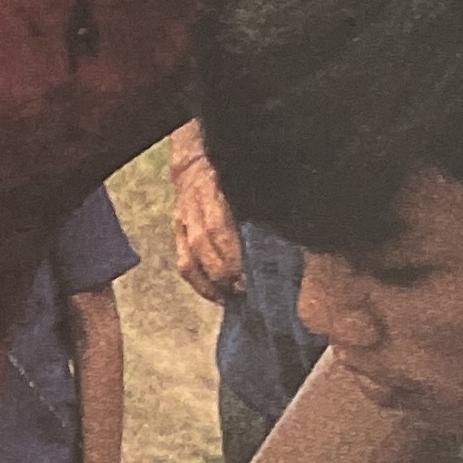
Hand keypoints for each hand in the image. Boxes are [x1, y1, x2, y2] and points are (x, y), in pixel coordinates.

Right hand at [170, 142, 246, 306]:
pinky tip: (217, 295)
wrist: (195, 164)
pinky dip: (199, 284)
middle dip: (223, 273)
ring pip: (189, 260)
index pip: (217, 227)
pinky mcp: (176, 234)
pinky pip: (183, 264)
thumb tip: (286, 236)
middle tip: (245, 290)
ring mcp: (181, 222)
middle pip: (202, 247)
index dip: (231, 254)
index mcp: (213, 190)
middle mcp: (192, 207)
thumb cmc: (233, 176)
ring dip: (210, 284)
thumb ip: (262, 209)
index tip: (249, 275)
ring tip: (232, 298)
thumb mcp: (249, 185)